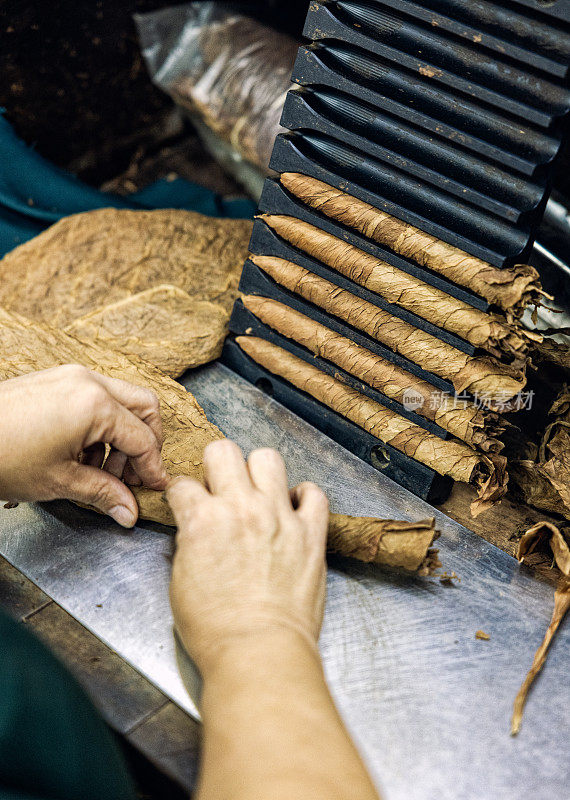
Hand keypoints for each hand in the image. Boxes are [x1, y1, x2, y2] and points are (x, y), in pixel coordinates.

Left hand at [0, 365, 167, 526]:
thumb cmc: (1, 457)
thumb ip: (103, 493)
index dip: (153, 467)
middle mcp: (87, 381)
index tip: (155, 487)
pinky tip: (81, 454)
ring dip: (121, 436)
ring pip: (120, 400)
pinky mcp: (55, 379)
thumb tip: (129, 511)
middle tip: (134, 475)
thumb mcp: (59, 481)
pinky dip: (100, 424)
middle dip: (146, 443)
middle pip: (143, 407)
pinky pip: (94, 396)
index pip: (143, 438)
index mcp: (94, 404)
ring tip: (100, 470)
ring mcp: (70, 375)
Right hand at [167, 439, 328, 674]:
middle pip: (224, 451)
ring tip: (258, 492)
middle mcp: (241, 509)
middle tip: (220, 486)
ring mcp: (279, 517)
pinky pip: (315, 494)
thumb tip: (195, 529)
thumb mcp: (181, 582)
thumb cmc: (217, 629)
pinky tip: (294, 509)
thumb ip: (189, 543)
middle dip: (216, 465)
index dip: (182, 494)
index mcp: (203, 521)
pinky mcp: (310, 533)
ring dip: (260, 472)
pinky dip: (304, 497)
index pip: (183, 484)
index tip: (187, 501)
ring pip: (269, 458)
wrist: (259, 652)